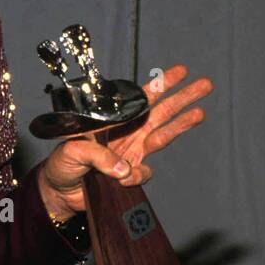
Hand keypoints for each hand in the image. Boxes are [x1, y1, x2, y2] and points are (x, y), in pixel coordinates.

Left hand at [38, 64, 212, 219]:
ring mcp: (131, 152)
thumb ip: (98, 156)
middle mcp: (126, 133)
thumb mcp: (72, 151)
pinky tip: (123, 178)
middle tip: (205, 85)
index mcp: (111, 120)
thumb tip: (125, 169)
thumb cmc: (61, 165)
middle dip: (183, 98)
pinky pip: (144, 173)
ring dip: (182, 125)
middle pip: (160, 112)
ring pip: (163, 136)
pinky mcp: (131, 174)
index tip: (179, 71)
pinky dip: (137, 176)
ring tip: (200, 113)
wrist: (59, 193)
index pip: (139, 98)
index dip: (160, 85)